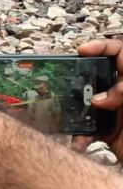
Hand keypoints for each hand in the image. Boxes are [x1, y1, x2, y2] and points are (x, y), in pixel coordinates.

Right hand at [71, 39, 122, 160]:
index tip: (82, 51)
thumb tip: (99, 99)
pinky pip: (87, 129)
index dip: (102, 47)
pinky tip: (79, 142)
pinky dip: (79, 136)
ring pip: (87, 104)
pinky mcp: (108, 133)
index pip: (121, 54)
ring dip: (76, 112)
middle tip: (72, 86)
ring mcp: (115, 114)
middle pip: (98, 77)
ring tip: (70, 117)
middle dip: (82, 81)